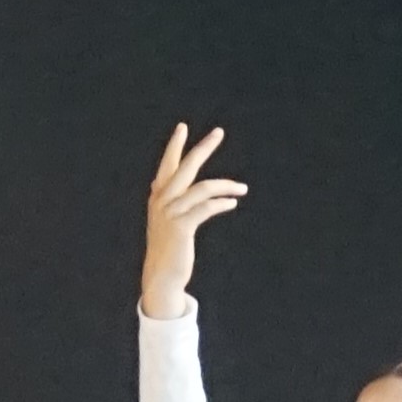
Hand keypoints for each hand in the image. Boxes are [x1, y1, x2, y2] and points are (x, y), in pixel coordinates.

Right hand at [141, 124, 247, 319]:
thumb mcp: (164, 218)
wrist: (161, 274)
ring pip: (203, 188)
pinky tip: (232, 204)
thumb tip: (165, 184)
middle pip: (186, 167)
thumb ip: (166, 199)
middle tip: (219, 132)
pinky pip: (206, 208)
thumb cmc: (168, 246)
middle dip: (203, 148)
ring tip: (242, 189)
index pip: (167, 165)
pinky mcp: (181, 227)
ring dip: (226, 186)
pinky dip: (221, 204)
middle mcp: (162, 201)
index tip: (183, 127)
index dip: (174, 146)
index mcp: (159, 196)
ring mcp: (170, 213)